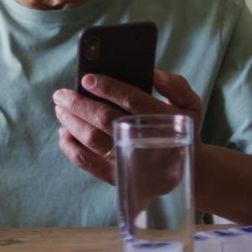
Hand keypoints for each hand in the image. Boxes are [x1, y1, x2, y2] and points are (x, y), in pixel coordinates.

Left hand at [52, 70, 202, 183]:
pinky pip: (87, 163)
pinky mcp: (117, 178)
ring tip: (61, 108)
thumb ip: (175, 85)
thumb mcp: (191, 104)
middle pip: (105, 120)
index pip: (132, 100)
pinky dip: (70, 146)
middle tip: (61, 94)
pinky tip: (63, 132)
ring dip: (71, 122)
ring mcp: (130, 162)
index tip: (86, 78)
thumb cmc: (180, 128)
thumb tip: (153, 74)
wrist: (188, 170)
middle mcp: (146, 143)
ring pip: (92, 141)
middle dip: (79, 104)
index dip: (108, 88)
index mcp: (165, 121)